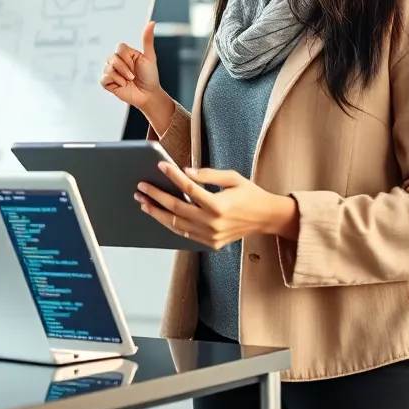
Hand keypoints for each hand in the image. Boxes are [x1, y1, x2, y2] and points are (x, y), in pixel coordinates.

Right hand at [100, 21, 170, 122]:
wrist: (148, 94)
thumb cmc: (150, 76)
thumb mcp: (149, 57)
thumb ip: (147, 40)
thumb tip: (152, 22)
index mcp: (125, 54)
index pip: (119, 48)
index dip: (128, 58)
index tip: (136, 64)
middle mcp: (117, 61)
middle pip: (112, 58)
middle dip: (125, 68)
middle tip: (133, 75)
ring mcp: (111, 72)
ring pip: (108, 68)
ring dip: (122, 76)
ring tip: (129, 81)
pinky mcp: (107, 83)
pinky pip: (104, 78)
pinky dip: (115, 82)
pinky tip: (122, 85)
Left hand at [134, 162, 298, 249]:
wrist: (266, 218)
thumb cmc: (250, 194)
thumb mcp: (233, 178)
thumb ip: (208, 175)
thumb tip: (185, 171)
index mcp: (219, 205)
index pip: (188, 189)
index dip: (172, 176)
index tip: (160, 166)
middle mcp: (213, 223)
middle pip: (176, 208)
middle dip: (155, 196)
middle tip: (141, 188)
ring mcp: (210, 236)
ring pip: (176, 225)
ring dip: (157, 213)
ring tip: (143, 202)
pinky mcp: (211, 243)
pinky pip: (185, 233)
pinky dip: (170, 224)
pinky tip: (160, 214)